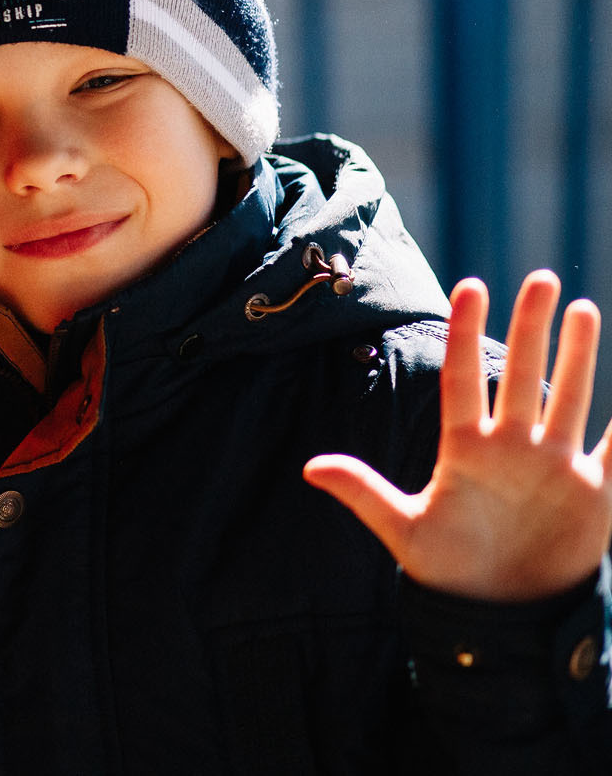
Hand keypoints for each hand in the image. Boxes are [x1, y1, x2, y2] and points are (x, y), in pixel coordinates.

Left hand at [304, 271, 611, 601]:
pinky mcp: (592, 493)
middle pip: (520, 375)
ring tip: (582, 307)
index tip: (472, 285)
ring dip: (576, 356)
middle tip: (542, 278)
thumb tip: (309, 467)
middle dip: (531, 329)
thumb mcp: (405, 531)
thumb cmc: (447, 571)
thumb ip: (365, 494)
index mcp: (465, 450)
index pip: (462, 379)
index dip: (465, 333)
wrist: (498, 615)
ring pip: (567, 397)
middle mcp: (511, 447)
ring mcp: (552, 466)